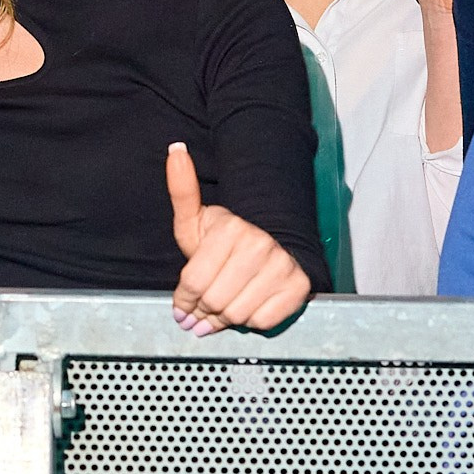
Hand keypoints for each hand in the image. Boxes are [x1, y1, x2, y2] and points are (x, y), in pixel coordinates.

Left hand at [166, 142, 310, 334]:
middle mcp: (259, 244)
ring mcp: (282, 265)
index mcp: (230, 227)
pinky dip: (253, 320)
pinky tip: (251, 303)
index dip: (185, 299)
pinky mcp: (299, 287)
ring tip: (227, 302)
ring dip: (227, 317)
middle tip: (207, 303)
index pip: (192, 283)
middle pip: (213, 301)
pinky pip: (263, 322)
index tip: (186, 301)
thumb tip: (175, 151)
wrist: (274, 246)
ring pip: (238, 315)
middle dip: (205, 309)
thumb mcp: (196, 220)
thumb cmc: (226, 241)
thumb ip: (182, 190)